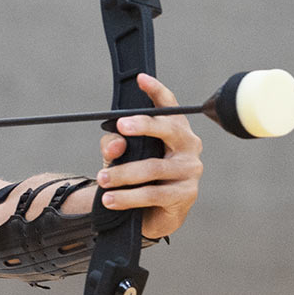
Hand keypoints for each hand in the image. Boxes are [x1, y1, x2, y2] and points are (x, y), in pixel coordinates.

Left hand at [97, 73, 204, 240]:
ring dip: (123, 173)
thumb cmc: (142, 179)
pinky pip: (153, 193)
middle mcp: (189, 146)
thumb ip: (115, 145)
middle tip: (121, 125)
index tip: (141, 79)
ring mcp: (190, 171)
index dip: (157, 91)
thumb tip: (117, 144)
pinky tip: (110, 199)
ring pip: (153, 167)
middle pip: (169, 129)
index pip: (169, 106)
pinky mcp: (186, 195)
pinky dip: (127, 197)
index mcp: (176, 130)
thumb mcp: (124, 157)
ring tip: (103, 179)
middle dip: (144, 125)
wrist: (154, 216)